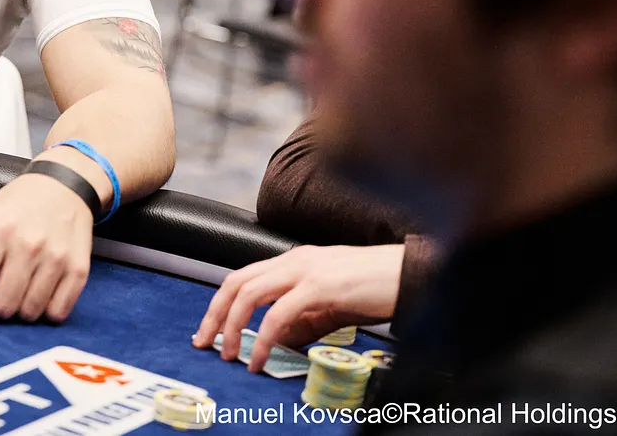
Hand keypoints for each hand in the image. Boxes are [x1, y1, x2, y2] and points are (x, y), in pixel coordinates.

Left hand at [0, 172, 91, 321]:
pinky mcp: (78, 269)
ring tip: (20, 285)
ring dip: (20, 307)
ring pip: (29, 314)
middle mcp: (28, 244)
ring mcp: (56, 258)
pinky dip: (46, 310)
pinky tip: (40, 290)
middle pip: (2, 307)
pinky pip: (57, 314)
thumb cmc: (16, 207)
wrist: (63, 187)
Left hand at [192, 244, 402, 372]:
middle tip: (204, 342)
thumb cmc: (378, 287)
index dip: (221, 302)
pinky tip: (259, 356)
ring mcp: (306, 270)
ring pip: (249, 293)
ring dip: (232, 326)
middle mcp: (295, 259)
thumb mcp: (334, 304)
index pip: (244, 276)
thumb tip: (282, 340)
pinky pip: (279, 314)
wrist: (413, 274)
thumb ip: (306, 319)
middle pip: (237, 281)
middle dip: (215, 313)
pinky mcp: (321, 287)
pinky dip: (263, 337)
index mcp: (296, 260)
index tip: (210, 329)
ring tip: (228, 353)